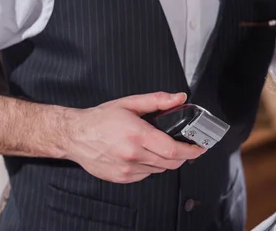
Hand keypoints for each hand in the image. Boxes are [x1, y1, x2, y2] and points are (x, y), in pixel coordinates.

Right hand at [64, 92, 205, 183]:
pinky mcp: (121, 178)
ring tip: (161, 146)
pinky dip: (151, 166)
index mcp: (137, 135)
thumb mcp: (130, 103)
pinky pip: (146, 174)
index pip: (172, 149)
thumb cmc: (100, 119)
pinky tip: (144, 154)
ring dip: (166, 160)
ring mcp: (126, 169)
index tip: (200, 147)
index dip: (191, 150)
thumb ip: (158, 100)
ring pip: (159, 169)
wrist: (75, 136)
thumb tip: (179, 98)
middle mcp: (132, 155)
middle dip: (183, 156)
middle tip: (187, 146)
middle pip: (170, 163)